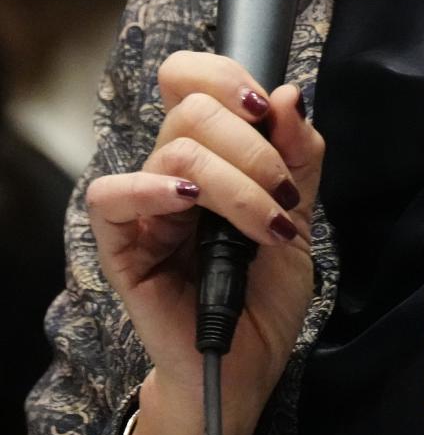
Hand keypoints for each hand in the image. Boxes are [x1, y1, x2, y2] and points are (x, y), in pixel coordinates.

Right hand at [86, 51, 323, 434]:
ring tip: (266, 224)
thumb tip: (288, 94)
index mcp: (210, 148)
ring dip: (236, 182)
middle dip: (252, 145)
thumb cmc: (268, 285)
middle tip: (282, 193)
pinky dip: (152, 187)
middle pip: (192, 108)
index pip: (191, 77)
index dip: (227, 77)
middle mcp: (173, 167)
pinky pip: (111, 197)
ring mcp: (146, 205)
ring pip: (175, 149)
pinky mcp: (123, 246)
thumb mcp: (300, 208)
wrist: (253, 357)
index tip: (269, 109)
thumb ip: (299, 151)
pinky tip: (189, 201)